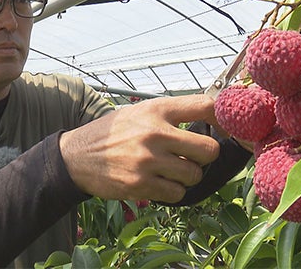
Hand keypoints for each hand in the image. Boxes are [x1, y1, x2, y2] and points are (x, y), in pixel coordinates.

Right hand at [59, 94, 220, 202]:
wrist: (76, 156)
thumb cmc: (113, 133)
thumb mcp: (140, 112)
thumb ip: (172, 114)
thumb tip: (212, 115)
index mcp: (157, 109)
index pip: (205, 106)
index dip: (223, 119)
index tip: (225, 129)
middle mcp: (155, 133)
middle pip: (209, 150)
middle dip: (204, 156)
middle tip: (191, 156)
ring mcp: (148, 160)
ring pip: (194, 175)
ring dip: (187, 176)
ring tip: (170, 170)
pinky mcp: (140, 184)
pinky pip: (177, 193)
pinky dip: (172, 191)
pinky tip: (158, 182)